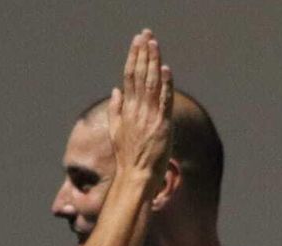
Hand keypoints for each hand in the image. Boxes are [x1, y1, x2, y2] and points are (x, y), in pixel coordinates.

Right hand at [107, 30, 172, 176]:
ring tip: (154, 44)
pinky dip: (165, 84)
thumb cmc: (128, 157)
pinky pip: (164, 100)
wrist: (136, 176)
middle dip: (143, 53)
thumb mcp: (116, 131)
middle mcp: (137, 110)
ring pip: (151, 84)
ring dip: (153, 62)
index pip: (129, 77)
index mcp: (126, 110)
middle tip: (146, 35)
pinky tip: (165, 69)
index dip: (133, 58)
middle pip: (139, 75)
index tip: (136, 42)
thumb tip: (116, 90)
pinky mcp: (162, 125)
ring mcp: (149, 117)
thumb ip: (115, 109)